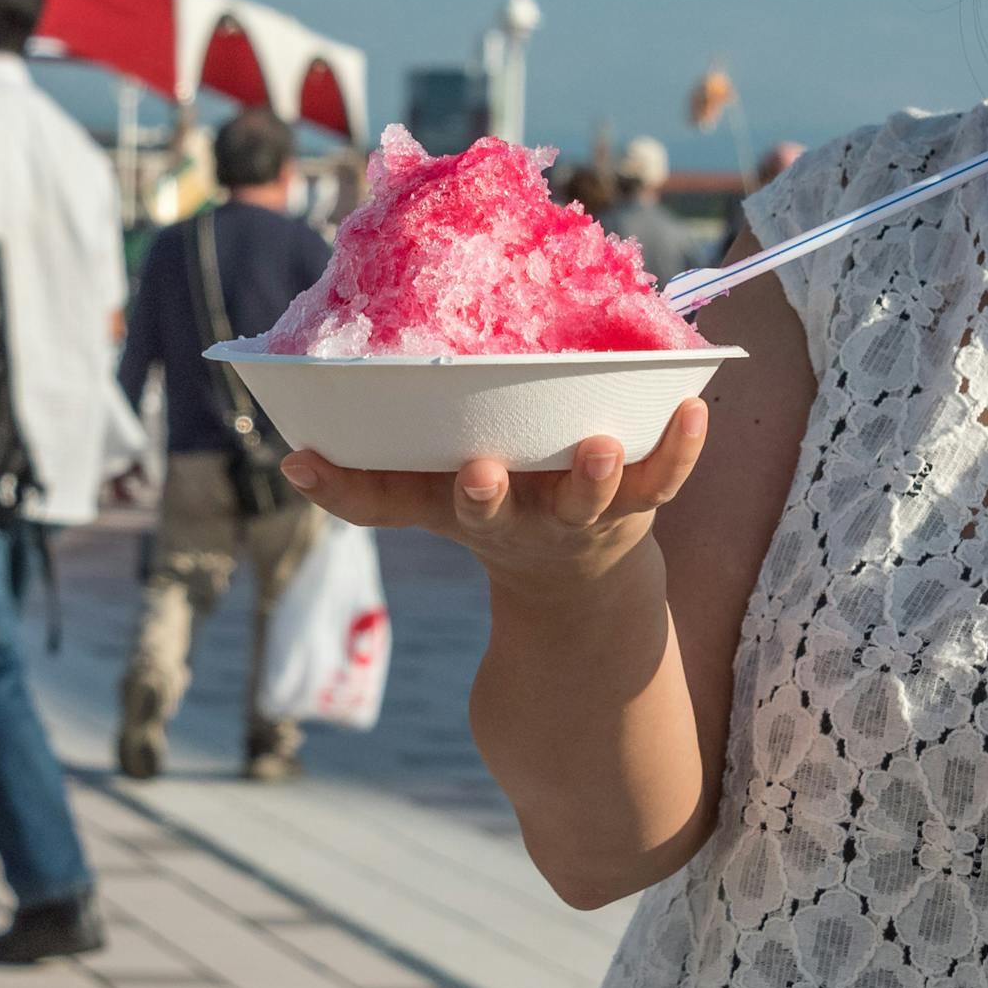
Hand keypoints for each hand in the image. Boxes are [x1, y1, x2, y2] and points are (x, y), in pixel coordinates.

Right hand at [283, 399, 706, 594]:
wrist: (578, 579)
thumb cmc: (491, 512)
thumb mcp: (426, 506)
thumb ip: (362, 491)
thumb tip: (292, 461)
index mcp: (477, 512)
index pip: (444, 506)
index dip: (419, 492)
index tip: (389, 466)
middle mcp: (532, 517)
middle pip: (512, 510)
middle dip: (493, 496)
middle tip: (482, 472)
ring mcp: (590, 509)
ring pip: (597, 497)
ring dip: (595, 475)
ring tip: (597, 444)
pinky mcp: (640, 498)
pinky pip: (667, 475)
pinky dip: (682, 446)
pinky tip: (695, 407)